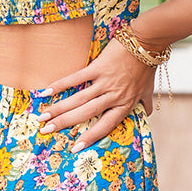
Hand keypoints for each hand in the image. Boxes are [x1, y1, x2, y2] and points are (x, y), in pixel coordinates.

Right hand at [38, 41, 152, 148]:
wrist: (147, 42)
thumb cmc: (147, 66)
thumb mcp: (147, 90)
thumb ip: (145, 103)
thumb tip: (147, 113)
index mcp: (125, 105)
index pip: (106, 126)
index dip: (90, 137)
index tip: (75, 148)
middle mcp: (114, 96)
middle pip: (86, 114)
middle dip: (64, 123)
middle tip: (46, 131)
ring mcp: (105, 82)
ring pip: (79, 100)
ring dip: (59, 109)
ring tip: (43, 117)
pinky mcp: (98, 67)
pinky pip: (77, 78)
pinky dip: (62, 85)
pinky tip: (47, 91)